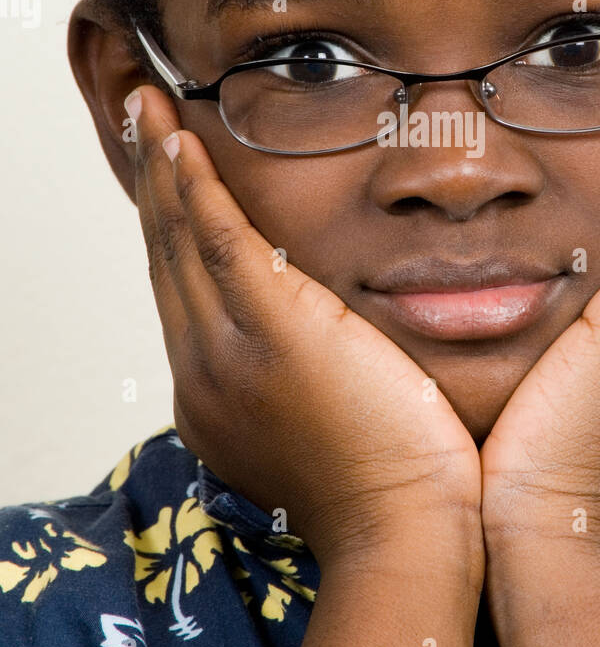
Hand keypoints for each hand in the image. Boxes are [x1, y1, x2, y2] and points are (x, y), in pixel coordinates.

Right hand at [127, 83, 481, 572]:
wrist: (410, 536)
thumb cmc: (392, 487)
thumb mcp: (324, 422)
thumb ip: (308, 374)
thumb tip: (325, 341)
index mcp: (219, 394)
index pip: (185, 290)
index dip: (169, 225)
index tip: (166, 175)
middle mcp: (206, 372)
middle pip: (167, 258)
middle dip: (153, 184)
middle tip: (142, 120)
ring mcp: (231, 354)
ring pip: (182, 242)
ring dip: (164, 170)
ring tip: (150, 111)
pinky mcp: (273, 334)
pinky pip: (220, 243)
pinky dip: (198, 190)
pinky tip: (185, 145)